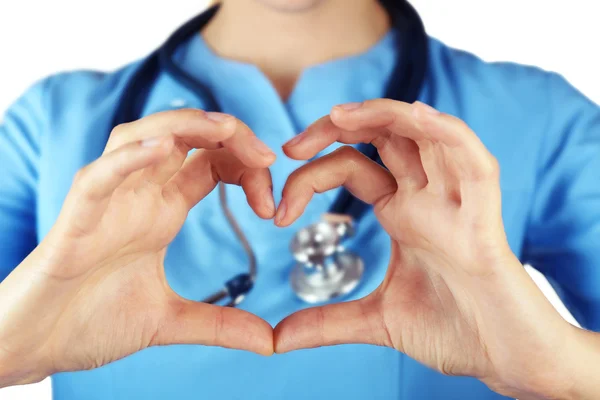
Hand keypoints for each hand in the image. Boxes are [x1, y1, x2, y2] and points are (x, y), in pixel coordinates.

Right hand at [0, 110, 275, 386]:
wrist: (39, 346)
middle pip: (183, 137)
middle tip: (267, 156)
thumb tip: (269, 341)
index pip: (211, 163)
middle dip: (228, 134)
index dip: (247, 169)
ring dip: (183, 126)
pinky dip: (126, 160)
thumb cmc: (93, 322)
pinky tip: (159, 151)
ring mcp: (107, 203)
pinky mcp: (75, 221)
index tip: (271, 205)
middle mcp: (138, 196)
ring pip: (139, 139)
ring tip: (224, 129)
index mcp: (162, 210)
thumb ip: (220, 325)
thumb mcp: (170, 321)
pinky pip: (98, 178)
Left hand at [274, 101, 576, 398]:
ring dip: (384, 115)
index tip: (277, 211)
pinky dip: (447, 133)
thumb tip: (279, 338)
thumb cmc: (451, 330)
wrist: (503, 357)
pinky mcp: (484, 215)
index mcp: (402, 212)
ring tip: (339, 116)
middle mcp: (427, 197)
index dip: (310, 177)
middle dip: (337, 127)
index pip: (351, 167)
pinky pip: (472, 159)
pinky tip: (417, 116)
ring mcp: (455, 201)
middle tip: (291, 146)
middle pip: (384, 135)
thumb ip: (327, 322)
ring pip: (425, 134)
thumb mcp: (376, 321)